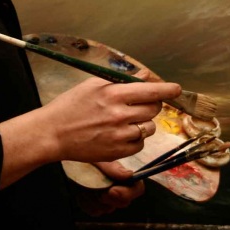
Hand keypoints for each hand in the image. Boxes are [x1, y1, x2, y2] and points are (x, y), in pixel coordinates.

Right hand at [40, 69, 180, 163]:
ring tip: (126, 119)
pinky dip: (135, 138)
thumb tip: (143, 77)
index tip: (176, 88)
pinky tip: (121, 133)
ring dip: (144, 123)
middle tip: (142, 104)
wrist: (53, 133)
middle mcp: (119, 114)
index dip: (167, 89)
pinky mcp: (117, 152)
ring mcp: (119, 135)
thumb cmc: (70, 105)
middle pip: (153, 109)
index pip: (150, 91)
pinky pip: (139, 144)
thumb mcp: (93, 85)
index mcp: (112, 94)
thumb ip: (119, 81)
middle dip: (153, 105)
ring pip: (149, 128)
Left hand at [73, 161, 144, 216]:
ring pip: (107, 209)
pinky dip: (86, 202)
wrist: (70, 161)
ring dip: (94, 198)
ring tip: (85, 185)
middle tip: (95, 188)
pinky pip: (94, 211)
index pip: (137, 189)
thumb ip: (112, 167)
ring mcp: (107, 198)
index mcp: (123, 176)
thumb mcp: (98, 158)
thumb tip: (130, 175)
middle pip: (123, 203)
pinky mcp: (95, 205)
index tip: (112, 190)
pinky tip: (80, 191)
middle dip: (109, 197)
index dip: (128, 193)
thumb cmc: (86, 155)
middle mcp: (118, 188)